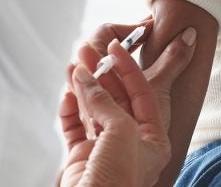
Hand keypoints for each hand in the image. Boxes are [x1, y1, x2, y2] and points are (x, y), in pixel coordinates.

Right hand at [59, 25, 196, 186]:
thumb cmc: (119, 178)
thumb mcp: (122, 131)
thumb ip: (105, 101)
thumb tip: (86, 76)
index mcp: (153, 140)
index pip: (142, 92)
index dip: (129, 67)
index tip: (115, 46)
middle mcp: (131, 143)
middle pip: (116, 99)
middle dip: (102, 73)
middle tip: (86, 50)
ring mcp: (105, 150)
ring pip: (94, 110)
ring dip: (83, 87)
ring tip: (73, 64)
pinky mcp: (82, 158)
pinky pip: (75, 127)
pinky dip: (70, 110)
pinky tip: (67, 94)